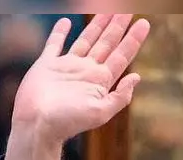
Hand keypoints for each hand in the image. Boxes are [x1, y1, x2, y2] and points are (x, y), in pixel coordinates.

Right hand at [10, 14, 150, 145]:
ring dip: (97, 24)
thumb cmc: (68, 121)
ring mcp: (67, 66)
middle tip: (127, 9)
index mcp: (101, 80)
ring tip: (107, 8)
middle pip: (107, 42)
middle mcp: (87, 70)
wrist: (38, 125)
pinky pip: (54, 44)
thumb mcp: (101, 112)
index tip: (144, 22)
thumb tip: (137, 78)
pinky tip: (66, 22)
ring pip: (86, 39)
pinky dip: (60, 33)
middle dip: (118, 25)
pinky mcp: (46, 65)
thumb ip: (120, 96)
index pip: (122, 54)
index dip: (133, 39)